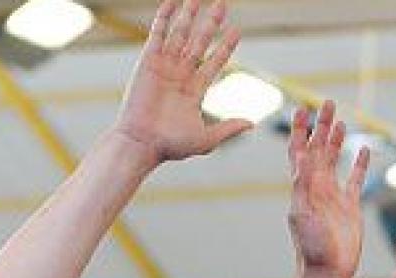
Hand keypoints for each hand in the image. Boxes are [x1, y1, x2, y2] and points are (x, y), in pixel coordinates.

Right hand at [113, 0, 250, 162]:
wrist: (143, 143)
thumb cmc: (172, 146)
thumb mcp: (207, 139)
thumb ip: (229, 128)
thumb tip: (251, 123)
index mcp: (195, 89)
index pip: (215, 61)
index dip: (225, 45)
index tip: (237, 30)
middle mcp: (181, 74)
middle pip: (200, 42)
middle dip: (211, 23)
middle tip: (223, 4)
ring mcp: (164, 66)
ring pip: (181, 35)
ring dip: (190, 16)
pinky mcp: (148, 62)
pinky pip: (157, 35)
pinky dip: (164, 18)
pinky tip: (172, 3)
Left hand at [287, 101, 366, 277]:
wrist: (328, 270)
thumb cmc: (311, 247)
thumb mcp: (302, 214)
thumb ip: (302, 186)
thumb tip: (302, 157)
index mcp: (302, 185)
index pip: (299, 149)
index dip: (300, 129)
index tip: (303, 108)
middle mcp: (316, 186)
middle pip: (318, 148)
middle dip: (322, 125)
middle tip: (327, 103)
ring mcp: (333, 195)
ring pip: (335, 160)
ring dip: (337, 140)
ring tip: (341, 121)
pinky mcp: (350, 206)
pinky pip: (355, 179)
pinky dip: (359, 164)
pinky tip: (364, 151)